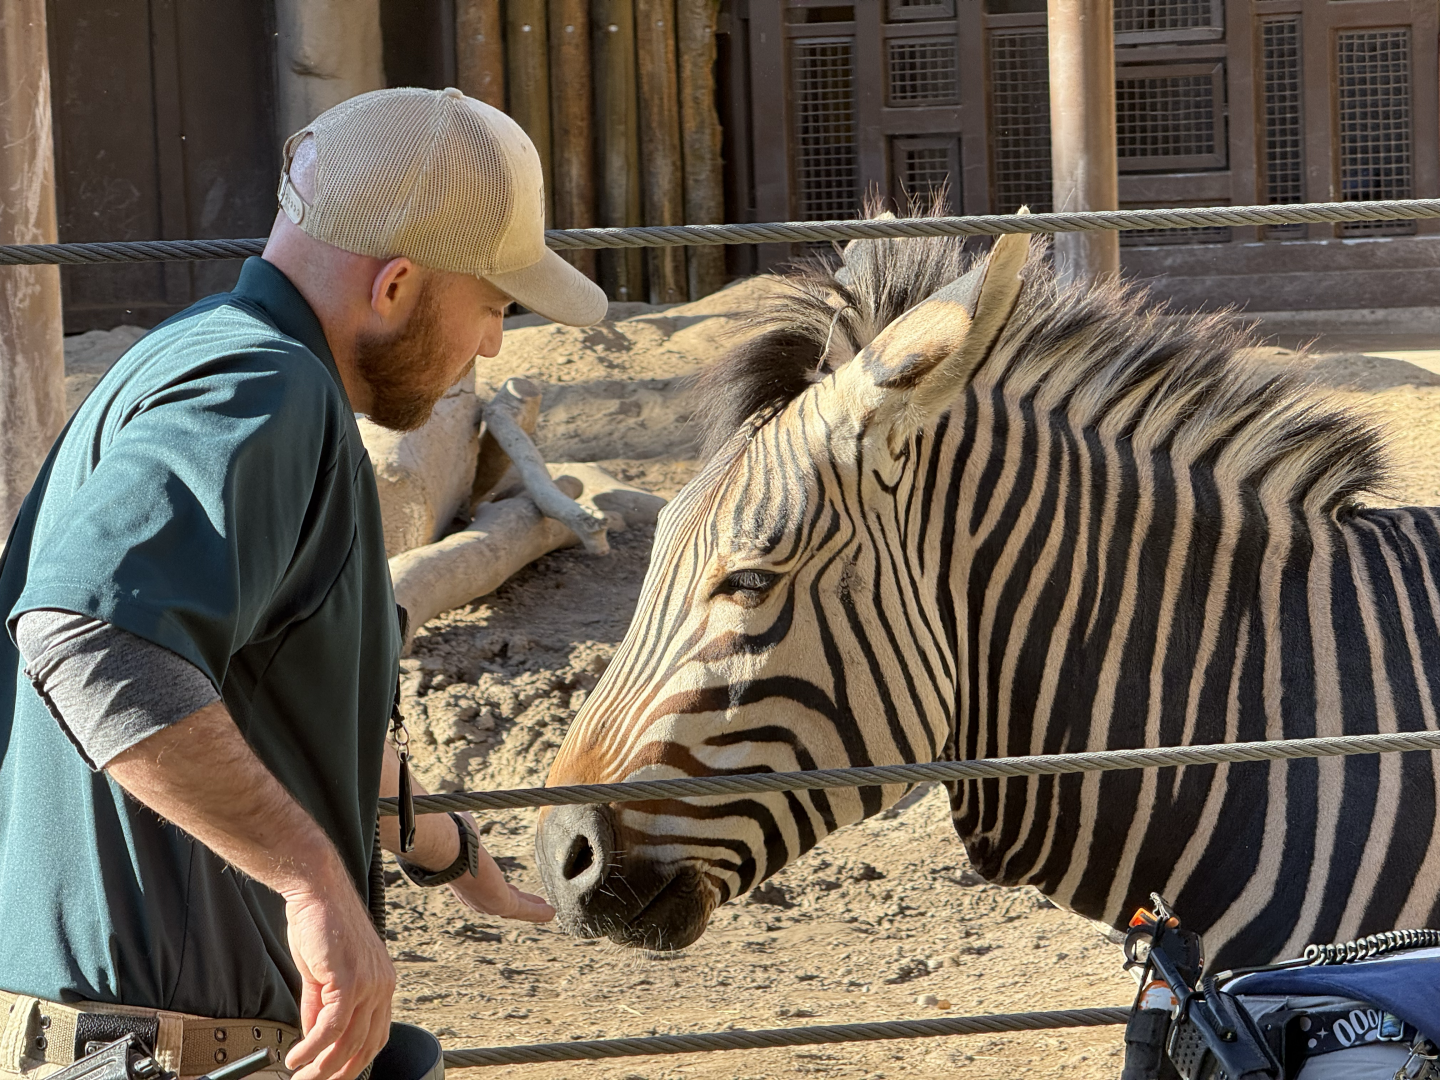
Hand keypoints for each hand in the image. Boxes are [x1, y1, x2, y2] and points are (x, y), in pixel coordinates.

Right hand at [283, 884, 396, 1079]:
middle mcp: (382, 985)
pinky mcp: (349, 980)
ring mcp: (369, 983)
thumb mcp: (324, 974)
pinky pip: (331, 1028)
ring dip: (321, 1067)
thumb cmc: (321, 925)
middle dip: (339, 1072)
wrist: (318, 892)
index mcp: (381, 983)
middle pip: (366, 1046)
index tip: (333, 1074)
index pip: (376, 1035)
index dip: (355, 1061)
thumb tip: (313, 1037)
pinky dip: (312, 1048)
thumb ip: (320, 1006)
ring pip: (348, 1042)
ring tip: (300, 1076)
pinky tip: (297, 1057)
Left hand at [449, 813, 554, 921]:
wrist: (447, 850)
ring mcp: (487, 903)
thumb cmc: (450, 837)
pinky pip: (525, 910)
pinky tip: (551, 913)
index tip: (512, 889)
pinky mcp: (501, 904)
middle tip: (534, 902)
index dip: (502, 889)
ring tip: (548, 911)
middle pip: (502, 903)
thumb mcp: (464, 831)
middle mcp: (475, 897)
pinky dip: (537, 912)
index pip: (487, 887)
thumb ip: (469, 829)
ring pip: (515, 909)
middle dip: (518, 902)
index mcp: (466, 880)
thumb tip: (466, 819)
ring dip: (531, 909)